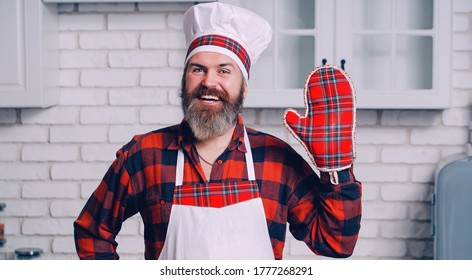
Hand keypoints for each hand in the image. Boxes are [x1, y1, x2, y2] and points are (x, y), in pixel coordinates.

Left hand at [283, 65, 355, 183]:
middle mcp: (327, 112)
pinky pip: (348, 105)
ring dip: (336, 84)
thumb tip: (286, 112)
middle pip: (326, 93)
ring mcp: (338, 115)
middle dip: (325, 81)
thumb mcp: (302, 131)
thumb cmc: (317, 147)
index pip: (314, 96)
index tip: (313, 74)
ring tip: (336, 72)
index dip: (313, 85)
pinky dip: (347, 94)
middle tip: (325, 68)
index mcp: (317, 114)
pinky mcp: (347, 119)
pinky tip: (347, 85)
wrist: (331, 159)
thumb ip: (294, 121)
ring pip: (337, 96)